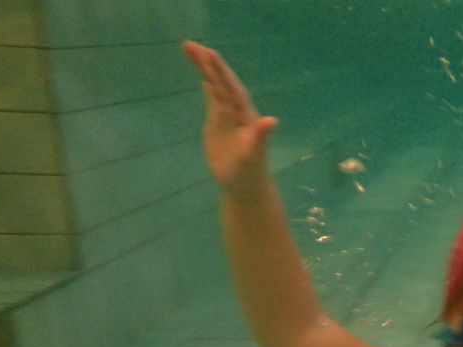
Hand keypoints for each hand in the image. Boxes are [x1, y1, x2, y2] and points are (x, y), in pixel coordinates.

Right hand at [182, 41, 278, 195]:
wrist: (245, 187)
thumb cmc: (250, 173)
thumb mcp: (255, 155)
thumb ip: (262, 137)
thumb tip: (272, 120)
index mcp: (245, 116)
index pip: (231, 89)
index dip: (222, 72)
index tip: (209, 53)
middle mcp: (236, 112)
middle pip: (222, 83)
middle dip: (208, 64)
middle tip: (190, 44)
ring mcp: (227, 117)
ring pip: (216, 88)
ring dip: (206, 70)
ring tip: (191, 49)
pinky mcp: (219, 125)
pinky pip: (214, 100)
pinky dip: (209, 87)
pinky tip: (204, 77)